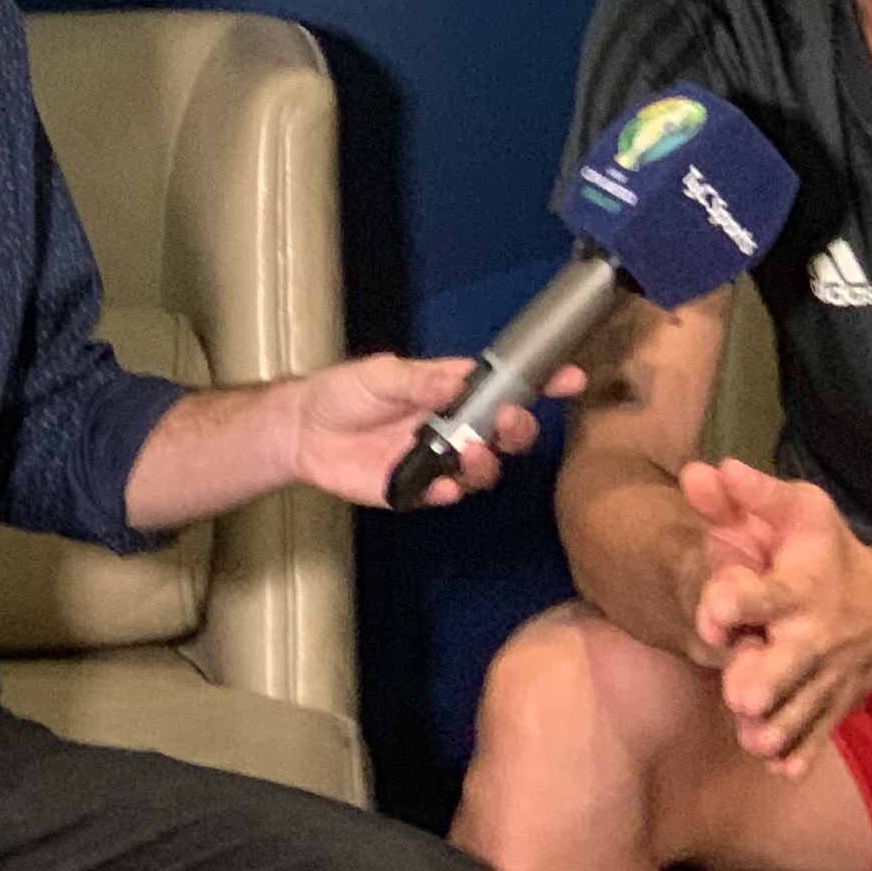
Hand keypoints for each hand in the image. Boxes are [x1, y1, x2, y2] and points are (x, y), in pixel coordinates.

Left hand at [288, 351, 580, 507]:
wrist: (302, 432)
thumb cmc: (344, 392)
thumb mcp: (381, 374)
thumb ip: (421, 380)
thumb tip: (460, 383)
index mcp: (452, 390)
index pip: (504, 386)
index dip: (540, 383)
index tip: (569, 379)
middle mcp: (454, 426)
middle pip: (507, 434)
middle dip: (519, 429)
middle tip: (505, 422)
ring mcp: (439, 460)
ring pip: (485, 469)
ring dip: (485, 463)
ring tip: (465, 452)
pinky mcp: (417, 490)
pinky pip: (447, 495)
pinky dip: (449, 491)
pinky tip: (441, 485)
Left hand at [683, 458, 871, 772]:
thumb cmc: (829, 554)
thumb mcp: (799, 513)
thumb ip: (748, 497)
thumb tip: (703, 470)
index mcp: (799, 588)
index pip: (768, 595)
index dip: (738, 602)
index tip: (714, 611)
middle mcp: (812, 638)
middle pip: (787, 666)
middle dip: (765, 681)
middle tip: (740, 695)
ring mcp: (824, 679)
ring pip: (798, 712)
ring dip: (776, 729)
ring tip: (754, 741)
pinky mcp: (831, 709)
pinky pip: (818, 738)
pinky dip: (802, 755)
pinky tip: (781, 769)